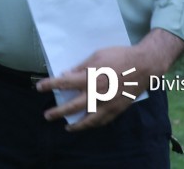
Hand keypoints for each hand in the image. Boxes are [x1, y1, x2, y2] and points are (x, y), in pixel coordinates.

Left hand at [37, 30, 183, 131]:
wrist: (144, 66)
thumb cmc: (119, 56)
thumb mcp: (97, 55)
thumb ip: (81, 67)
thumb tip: (66, 75)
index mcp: (90, 78)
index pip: (64, 83)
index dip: (50, 85)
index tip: (39, 87)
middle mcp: (97, 94)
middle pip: (73, 106)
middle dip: (58, 111)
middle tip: (47, 115)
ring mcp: (108, 104)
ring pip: (88, 119)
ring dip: (75, 125)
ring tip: (66, 127)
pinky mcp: (117, 109)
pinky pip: (102, 121)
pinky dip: (93, 124)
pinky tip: (87, 125)